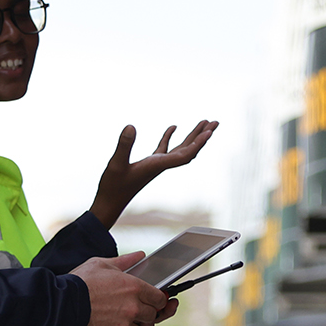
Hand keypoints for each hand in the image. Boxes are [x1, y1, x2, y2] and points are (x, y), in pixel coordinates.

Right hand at [72, 254, 168, 325]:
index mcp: (134, 288)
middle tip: (142, 310)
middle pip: (153, 316)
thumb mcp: (103, 264)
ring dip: (138, 325)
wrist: (61, 304)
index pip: (160, 298)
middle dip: (149, 312)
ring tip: (127, 319)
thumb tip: (141, 255)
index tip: (159, 300)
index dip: (160, 299)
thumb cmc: (80, 282)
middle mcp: (133, 309)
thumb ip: (126, 261)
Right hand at [89, 120, 218, 229]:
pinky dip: (170, 137)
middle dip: (203, 137)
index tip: (209, 132)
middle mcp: (161, 165)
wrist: (109, 204)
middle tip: (215, 122)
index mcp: (157, 166)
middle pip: (189, 150)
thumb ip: (124, 146)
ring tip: (205, 122)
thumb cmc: (113, 187)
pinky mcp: (149, 164)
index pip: (184, 155)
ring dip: (193, 136)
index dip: (198, 144)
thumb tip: (130, 126)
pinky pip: (165, 149)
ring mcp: (156, 164)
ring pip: (180, 149)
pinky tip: (173, 126)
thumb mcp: (115, 164)